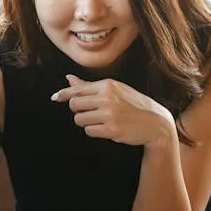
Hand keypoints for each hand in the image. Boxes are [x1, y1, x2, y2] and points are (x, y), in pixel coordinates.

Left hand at [52, 74, 175, 146]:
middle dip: (78, 110)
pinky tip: (106, 128)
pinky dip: (94, 131)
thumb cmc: (133, 105)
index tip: (55, 97)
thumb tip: (68, 78)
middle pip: (74, 105)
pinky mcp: (111, 129)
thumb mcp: (115, 90)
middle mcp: (107, 98)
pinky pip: (89, 131)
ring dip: (86, 122)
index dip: (63, 94)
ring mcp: (109, 114)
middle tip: (90, 112)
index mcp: (108, 85)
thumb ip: (90, 86)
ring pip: (79, 120)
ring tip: (100, 121)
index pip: (77, 89)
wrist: (156, 123)